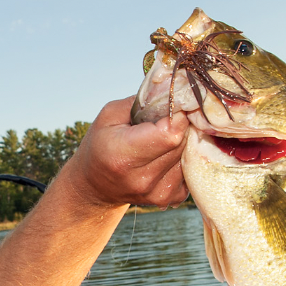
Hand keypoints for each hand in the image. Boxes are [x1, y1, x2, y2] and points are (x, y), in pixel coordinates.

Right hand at [65, 97, 189, 208]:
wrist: (95, 187)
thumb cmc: (101, 144)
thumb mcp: (110, 115)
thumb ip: (143, 100)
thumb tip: (175, 87)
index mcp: (123, 155)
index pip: (171, 133)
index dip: (176, 115)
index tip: (172, 107)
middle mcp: (142, 179)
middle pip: (182, 142)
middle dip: (180, 125)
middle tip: (166, 120)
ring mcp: (158, 193)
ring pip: (189, 154)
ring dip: (182, 142)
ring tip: (161, 139)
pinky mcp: (171, 198)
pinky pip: (190, 168)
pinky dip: (182, 157)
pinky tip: (165, 155)